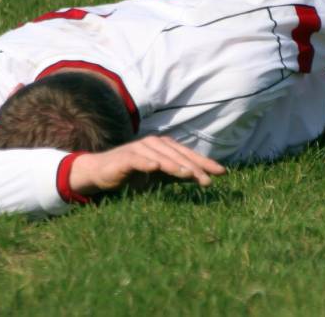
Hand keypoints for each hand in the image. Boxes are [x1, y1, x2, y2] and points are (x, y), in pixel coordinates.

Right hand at [68, 135, 226, 195]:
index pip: (188, 154)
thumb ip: (177, 174)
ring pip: (161, 157)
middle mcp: (154, 144)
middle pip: (178, 155)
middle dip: (195, 167)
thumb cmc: (134, 174)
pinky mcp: (125, 157)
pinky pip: (138, 160)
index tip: (222, 172)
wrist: (102, 172)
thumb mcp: (159, 176)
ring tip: (189, 175)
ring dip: (175, 166)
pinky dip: (147, 163)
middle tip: (209, 180)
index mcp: (164, 147)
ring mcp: (139, 148)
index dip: (205, 162)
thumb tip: (201, 177)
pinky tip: (156, 167)